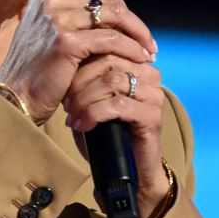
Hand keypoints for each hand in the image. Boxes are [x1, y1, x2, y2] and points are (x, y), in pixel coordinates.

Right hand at [0, 0, 155, 125]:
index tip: (131, 26)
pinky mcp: (66, 41)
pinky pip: (111, 39)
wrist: (15, 98)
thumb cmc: (37, 72)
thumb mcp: (51, 34)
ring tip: (148, 52)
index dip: (119, 4)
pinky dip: (130, 48)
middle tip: (147, 40)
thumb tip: (113, 14)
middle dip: (132, 19)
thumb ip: (74, 18)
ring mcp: (56, 18)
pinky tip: (140, 60)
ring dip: (137, 33)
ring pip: (115, 15)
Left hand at [65, 43, 167, 215]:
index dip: (80, 63)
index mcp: (137, 64)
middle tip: (66, 102)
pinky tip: (83, 125)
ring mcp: (154, 95)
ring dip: (85, 98)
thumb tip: (66, 60)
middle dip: (80, 81)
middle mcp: (150, 75)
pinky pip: (118, 105)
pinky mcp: (153, 116)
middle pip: (109, 60)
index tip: (64, 85)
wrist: (129, 171)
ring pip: (112, 81)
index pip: (106, 46)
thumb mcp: (94, 99)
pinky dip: (94, 113)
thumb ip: (87, 77)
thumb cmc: (108, 133)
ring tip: (73, 115)